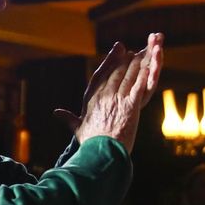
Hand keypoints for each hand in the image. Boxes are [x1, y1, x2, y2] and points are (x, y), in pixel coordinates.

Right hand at [59, 34, 163, 154]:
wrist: (101, 153)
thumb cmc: (90, 143)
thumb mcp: (78, 128)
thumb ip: (68, 118)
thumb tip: (55, 113)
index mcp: (92, 99)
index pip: (100, 75)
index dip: (108, 62)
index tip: (114, 52)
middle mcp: (104, 96)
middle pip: (115, 73)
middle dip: (123, 60)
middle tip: (129, 51)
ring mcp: (117, 100)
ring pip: (127, 77)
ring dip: (136, 65)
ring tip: (142, 56)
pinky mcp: (131, 107)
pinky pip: (138, 87)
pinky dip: (143, 76)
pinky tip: (149, 67)